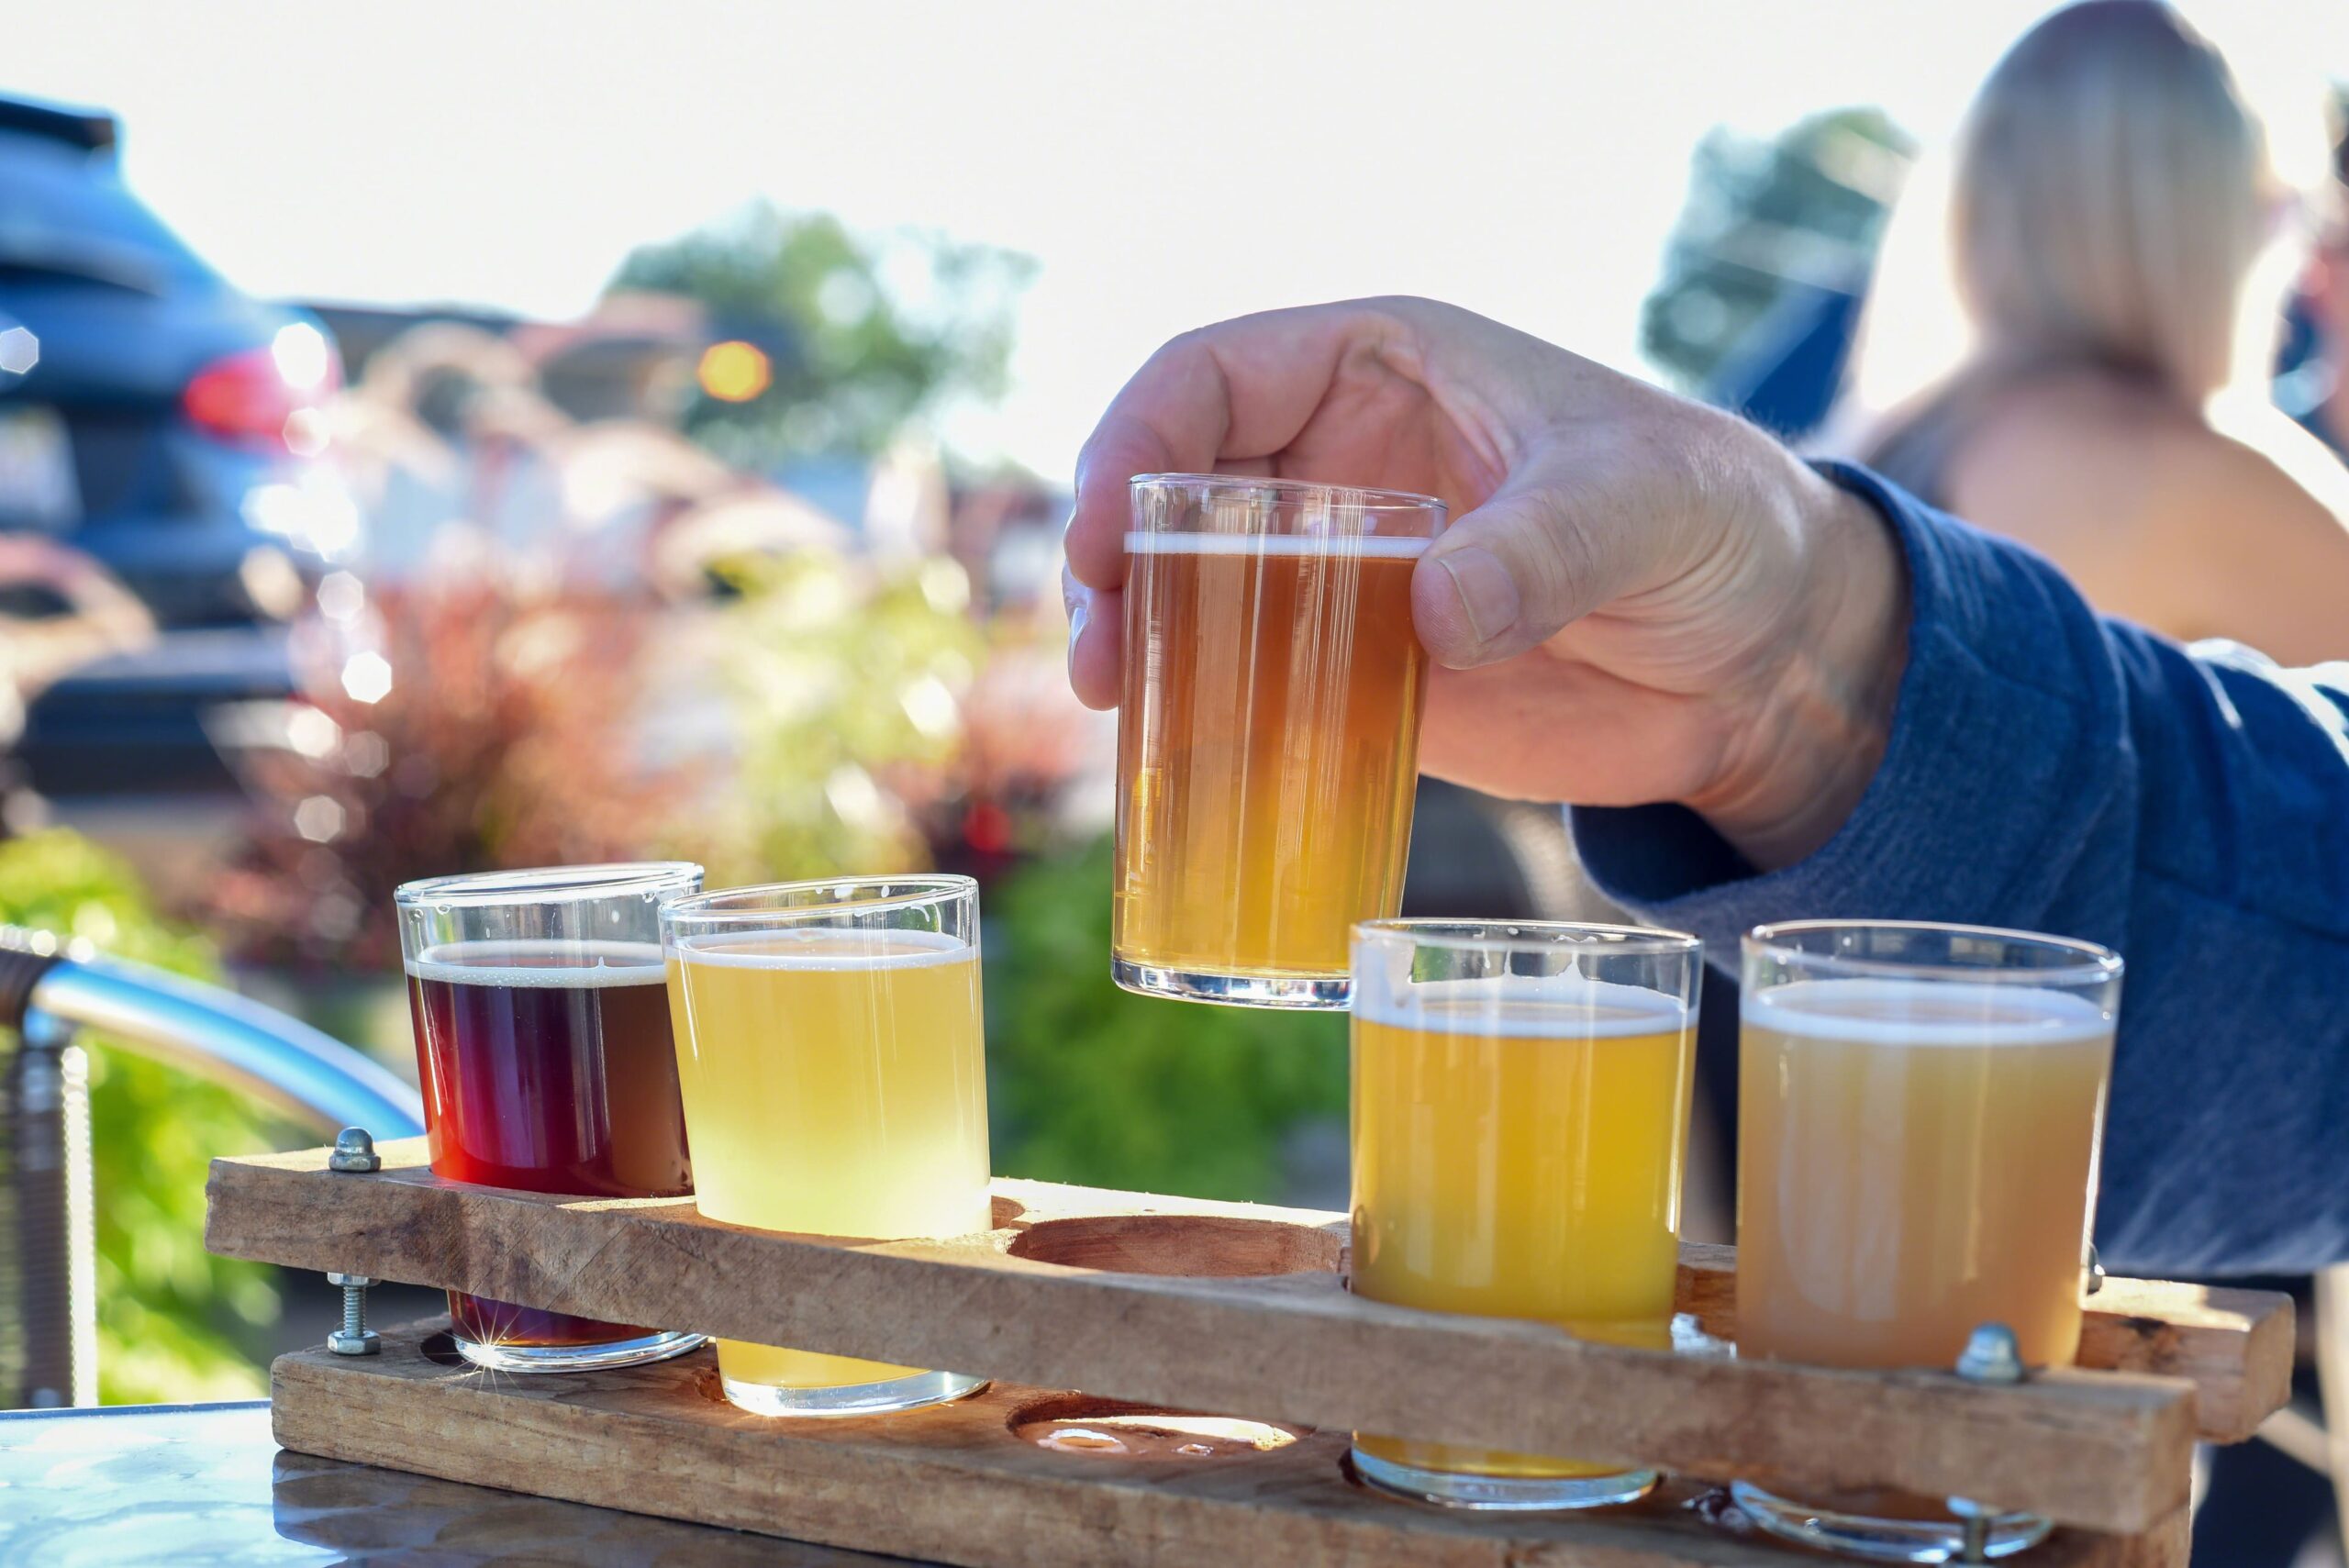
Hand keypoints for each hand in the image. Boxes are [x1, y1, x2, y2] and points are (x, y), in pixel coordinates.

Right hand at [1063, 297, 1907, 869]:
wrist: (1766, 658)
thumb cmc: (1715, 524)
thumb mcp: (1643, 508)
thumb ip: (1543, 546)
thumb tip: (1436, 607)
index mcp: (1382, 368)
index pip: (1213, 376)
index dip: (1135, 439)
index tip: (1104, 528)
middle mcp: (1337, 462)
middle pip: (1173, 492)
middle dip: (1115, 564)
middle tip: (1103, 656)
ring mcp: (1341, 575)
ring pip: (1195, 596)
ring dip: (1144, 648)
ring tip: (1121, 711)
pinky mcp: (1362, 673)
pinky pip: (1256, 690)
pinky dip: (1209, 726)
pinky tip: (1182, 774)